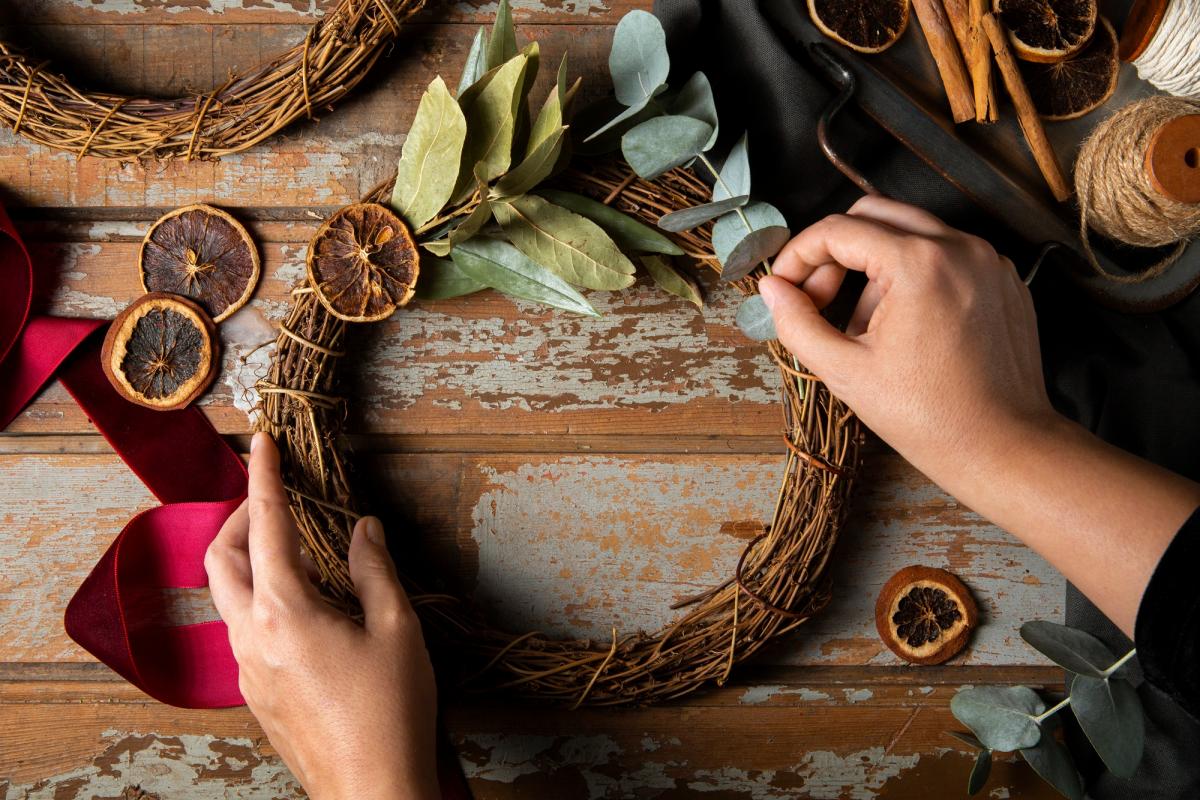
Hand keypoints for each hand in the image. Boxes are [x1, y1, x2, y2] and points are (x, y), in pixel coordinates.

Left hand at [205, 432, 438, 799]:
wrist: (370, 788)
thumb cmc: (390, 711)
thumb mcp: (396, 630)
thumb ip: (375, 571)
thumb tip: (365, 529)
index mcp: (285, 612)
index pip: (265, 525)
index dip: (263, 477)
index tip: (261, 442)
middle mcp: (251, 636)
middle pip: (220, 559)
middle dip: (237, 517)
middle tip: (270, 498)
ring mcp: (247, 668)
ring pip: (226, 596)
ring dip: (246, 559)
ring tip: (292, 548)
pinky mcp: (256, 692)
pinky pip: (242, 628)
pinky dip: (259, 597)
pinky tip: (302, 605)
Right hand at [759, 195, 1199, 633]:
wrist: (1005, 447)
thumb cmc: (928, 417)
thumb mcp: (845, 372)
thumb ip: (797, 322)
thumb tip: (772, 289)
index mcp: (918, 264)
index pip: (837, 230)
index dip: (798, 256)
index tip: (784, 288)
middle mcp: (959, 247)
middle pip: (873, 214)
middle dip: (835, 252)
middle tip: (818, 300)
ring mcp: (988, 259)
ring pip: (909, 232)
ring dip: (873, 266)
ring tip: (866, 328)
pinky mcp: (1004, 278)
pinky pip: (946, 255)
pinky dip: (914, 277)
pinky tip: (907, 329)